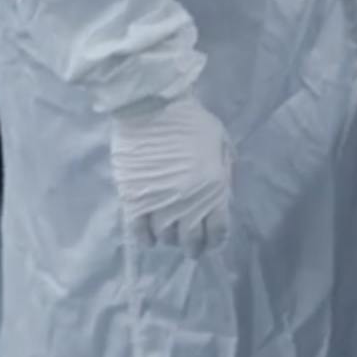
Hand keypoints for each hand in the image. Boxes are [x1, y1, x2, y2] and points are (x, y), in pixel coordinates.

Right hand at [110, 97, 232, 251]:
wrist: (152, 108)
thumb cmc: (191, 120)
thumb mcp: (221, 142)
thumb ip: (224, 168)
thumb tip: (223, 191)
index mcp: (214, 187)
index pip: (218, 229)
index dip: (215, 240)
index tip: (212, 243)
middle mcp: (188, 201)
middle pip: (190, 239)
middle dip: (193, 248)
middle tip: (191, 249)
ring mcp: (159, 202)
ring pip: (165, 236)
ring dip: (169, 239)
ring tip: (170, 236)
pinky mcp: (133, 199)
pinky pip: (138, 231)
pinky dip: (145, 239)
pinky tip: (149, 239)